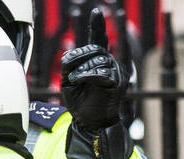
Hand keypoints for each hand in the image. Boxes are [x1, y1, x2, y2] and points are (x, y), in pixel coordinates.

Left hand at [61, 9, 125, 132]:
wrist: (88, 122)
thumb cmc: (79, 102)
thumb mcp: (68, 81)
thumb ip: (69, 66)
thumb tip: (69, 53)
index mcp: (98, 61)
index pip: (98, 40)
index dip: (97, 26)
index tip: (96, 11)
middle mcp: (110, 63)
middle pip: (96, 47)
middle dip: (79, 53)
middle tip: (67, 63)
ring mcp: (115, 72)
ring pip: (99, 58)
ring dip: (81, 67)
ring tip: (73, 79)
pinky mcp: (116, 83)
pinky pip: (101, 72)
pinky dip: (86, 75)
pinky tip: (78, 81)